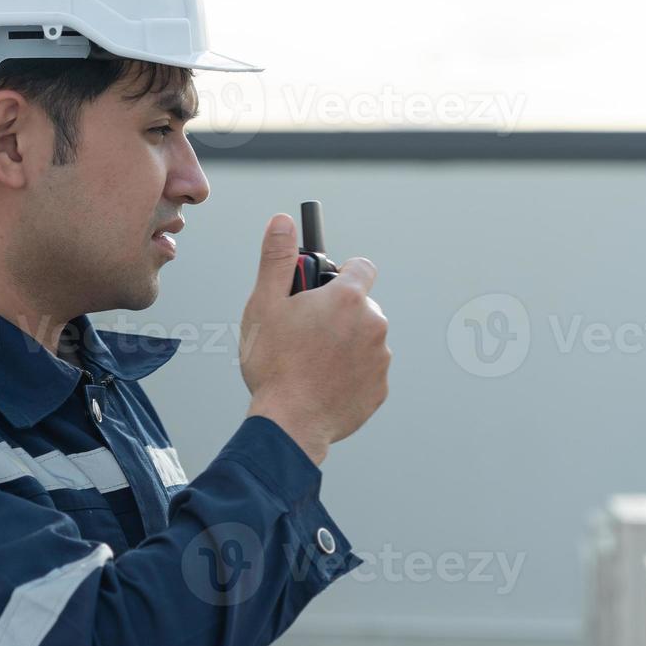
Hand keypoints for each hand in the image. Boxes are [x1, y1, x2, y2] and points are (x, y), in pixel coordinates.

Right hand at [239, 213, 390, 465]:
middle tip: (304, 333)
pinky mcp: (380, 389)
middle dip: (337, 313)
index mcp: (348, 298)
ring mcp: (380, 359)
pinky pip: (366, 371)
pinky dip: (349, 373)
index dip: (340, 274)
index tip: (320, 289)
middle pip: (360, 305)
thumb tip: (282, 222)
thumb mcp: (265, 304)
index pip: (361, 266)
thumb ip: (277, 258)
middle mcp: (373, 323)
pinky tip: (322, 383)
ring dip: (344, 344)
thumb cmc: (274, 364)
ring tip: (311, 362)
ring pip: (364, 339)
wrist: (289, 423)